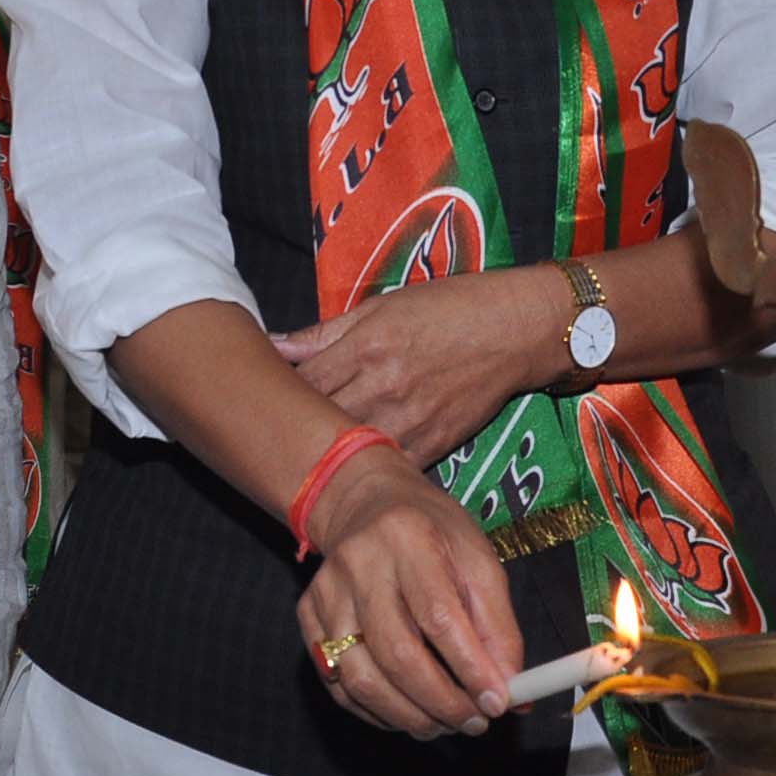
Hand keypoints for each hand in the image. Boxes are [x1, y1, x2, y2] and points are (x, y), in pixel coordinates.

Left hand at [273, 272, 557, 466]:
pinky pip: (390, 465)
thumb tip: (273, 343)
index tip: (261, 399)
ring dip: (326, 453)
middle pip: (320, 420)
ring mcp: (411, 420)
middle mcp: (384, 387)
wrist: (515, 330)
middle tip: (271, 433)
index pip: (302, 382)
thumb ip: (325, 332)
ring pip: (350, 449)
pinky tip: (349, 468)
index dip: (277, 393)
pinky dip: (368, 467)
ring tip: (304, 455)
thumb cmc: (448, 309)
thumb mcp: (383, 306)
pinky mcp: (435, 444)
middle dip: (294, 427)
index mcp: (365, 348)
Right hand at [295, 449, 524, 739]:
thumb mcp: (478, 559)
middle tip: (473, 723)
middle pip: (396, 654)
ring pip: (360, 678)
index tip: (497, 704)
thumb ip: (498, 626)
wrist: (365, 502)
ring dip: (408, 716)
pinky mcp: (307, 615)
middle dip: (441, 702)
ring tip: (443, 724)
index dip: (470, 668)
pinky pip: (337, 683)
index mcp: (408, 537)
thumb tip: (510, 691)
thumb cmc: (431, 532)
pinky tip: (406, 712)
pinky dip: (375, 712)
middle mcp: (358, 563)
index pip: (438, 616)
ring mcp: (326, 591)